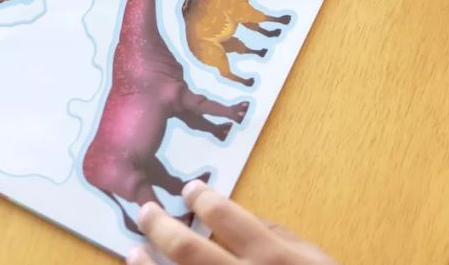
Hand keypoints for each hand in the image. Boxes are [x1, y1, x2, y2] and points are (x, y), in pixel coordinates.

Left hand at [127, 181, 339, 264]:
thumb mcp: (314, 260)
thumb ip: (278, 236)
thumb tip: (239, 217)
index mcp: (272, 258)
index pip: (226, 217)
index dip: (202, 200)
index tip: (188, 191)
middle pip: (189, 251)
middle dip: (161, 227)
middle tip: (145, 212)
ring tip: (134, 253)